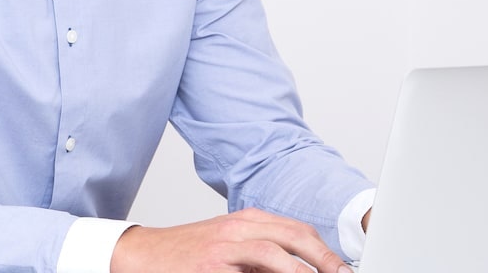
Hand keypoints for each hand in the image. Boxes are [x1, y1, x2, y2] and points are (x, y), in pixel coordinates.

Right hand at [110, 207, 352, 272]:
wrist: (145, 254)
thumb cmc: (189, 253)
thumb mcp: (230, 245)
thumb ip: (263, 254)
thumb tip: (300, 269)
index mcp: (248, 220)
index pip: (297, 229)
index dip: (324, 249)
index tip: (342, 267)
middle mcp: (239, 228)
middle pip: (293, 236)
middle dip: (323, 257)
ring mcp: (224, 247)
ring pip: (274, 252)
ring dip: (301, 269)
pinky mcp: (210, 266)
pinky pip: (248, 272)